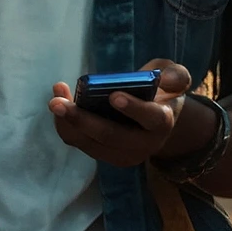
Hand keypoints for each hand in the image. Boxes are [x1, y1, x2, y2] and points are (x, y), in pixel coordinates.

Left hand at [48, 59, 191, 167]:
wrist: (157, 118)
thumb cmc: (162, 91)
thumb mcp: (174, 76)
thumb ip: (176, 75)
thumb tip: (166, 80)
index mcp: (162, 122)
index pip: (151, 118)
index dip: (133, 108)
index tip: (114, 95)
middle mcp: (143, 144)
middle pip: (111, 136)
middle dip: (83, 120)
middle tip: (57, 103)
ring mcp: (122, 154)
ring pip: (90, 142)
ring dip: (68, 122)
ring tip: (55, 97)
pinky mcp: (104, 154)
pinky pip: (80, 142)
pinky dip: (66, 124)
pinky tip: (59, 102)